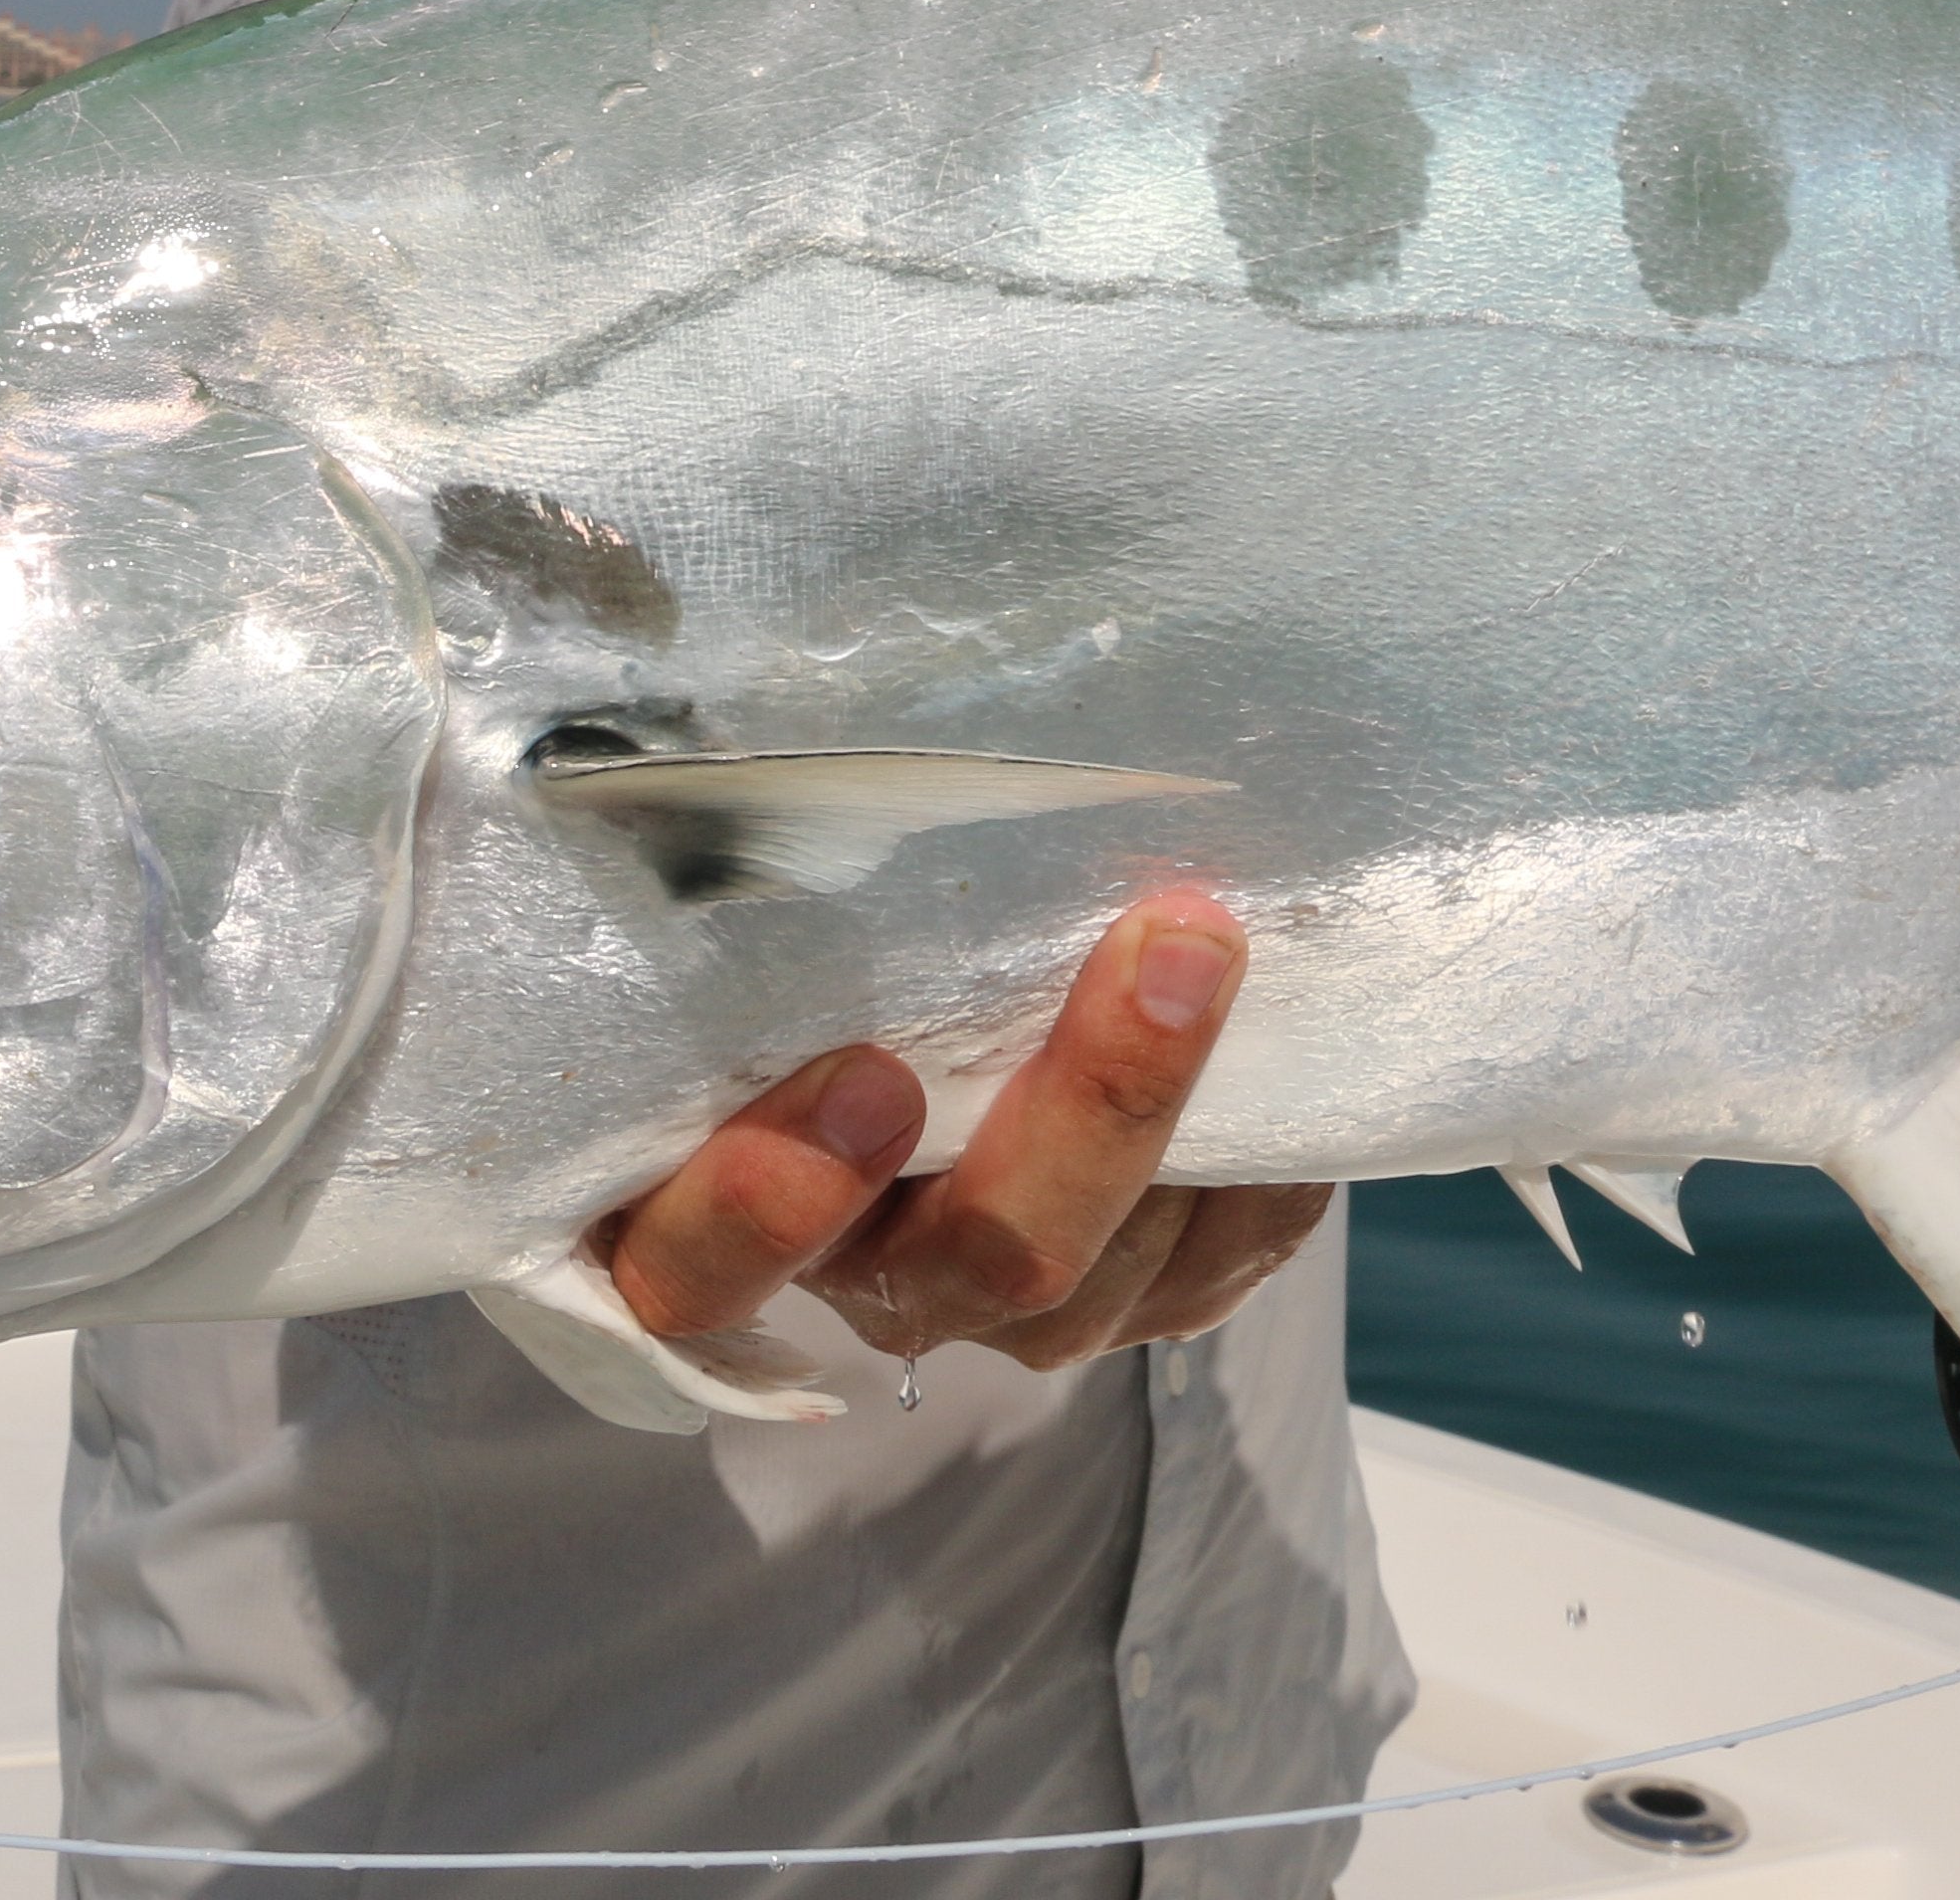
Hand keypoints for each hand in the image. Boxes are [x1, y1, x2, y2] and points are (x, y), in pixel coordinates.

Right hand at [598, 886, 1334, 1376]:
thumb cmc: (819, 914)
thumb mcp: (755, 881)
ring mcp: (1000, 1300)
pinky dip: (1249, 1166)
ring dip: (1171, 1104)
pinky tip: (1272, 1029)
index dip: (764, 1213)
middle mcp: (861, 1273)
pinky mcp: (1133, 1298)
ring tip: (1212, 940)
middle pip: (956, 1270)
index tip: (871, 1074)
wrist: (991, 968)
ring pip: (1094, 1274)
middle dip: (1067, 1129)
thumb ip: (736, 840)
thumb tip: (709, 659)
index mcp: (712, 1202)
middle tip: (1150, 961)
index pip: (688, 1272)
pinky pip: (1206, 1268)